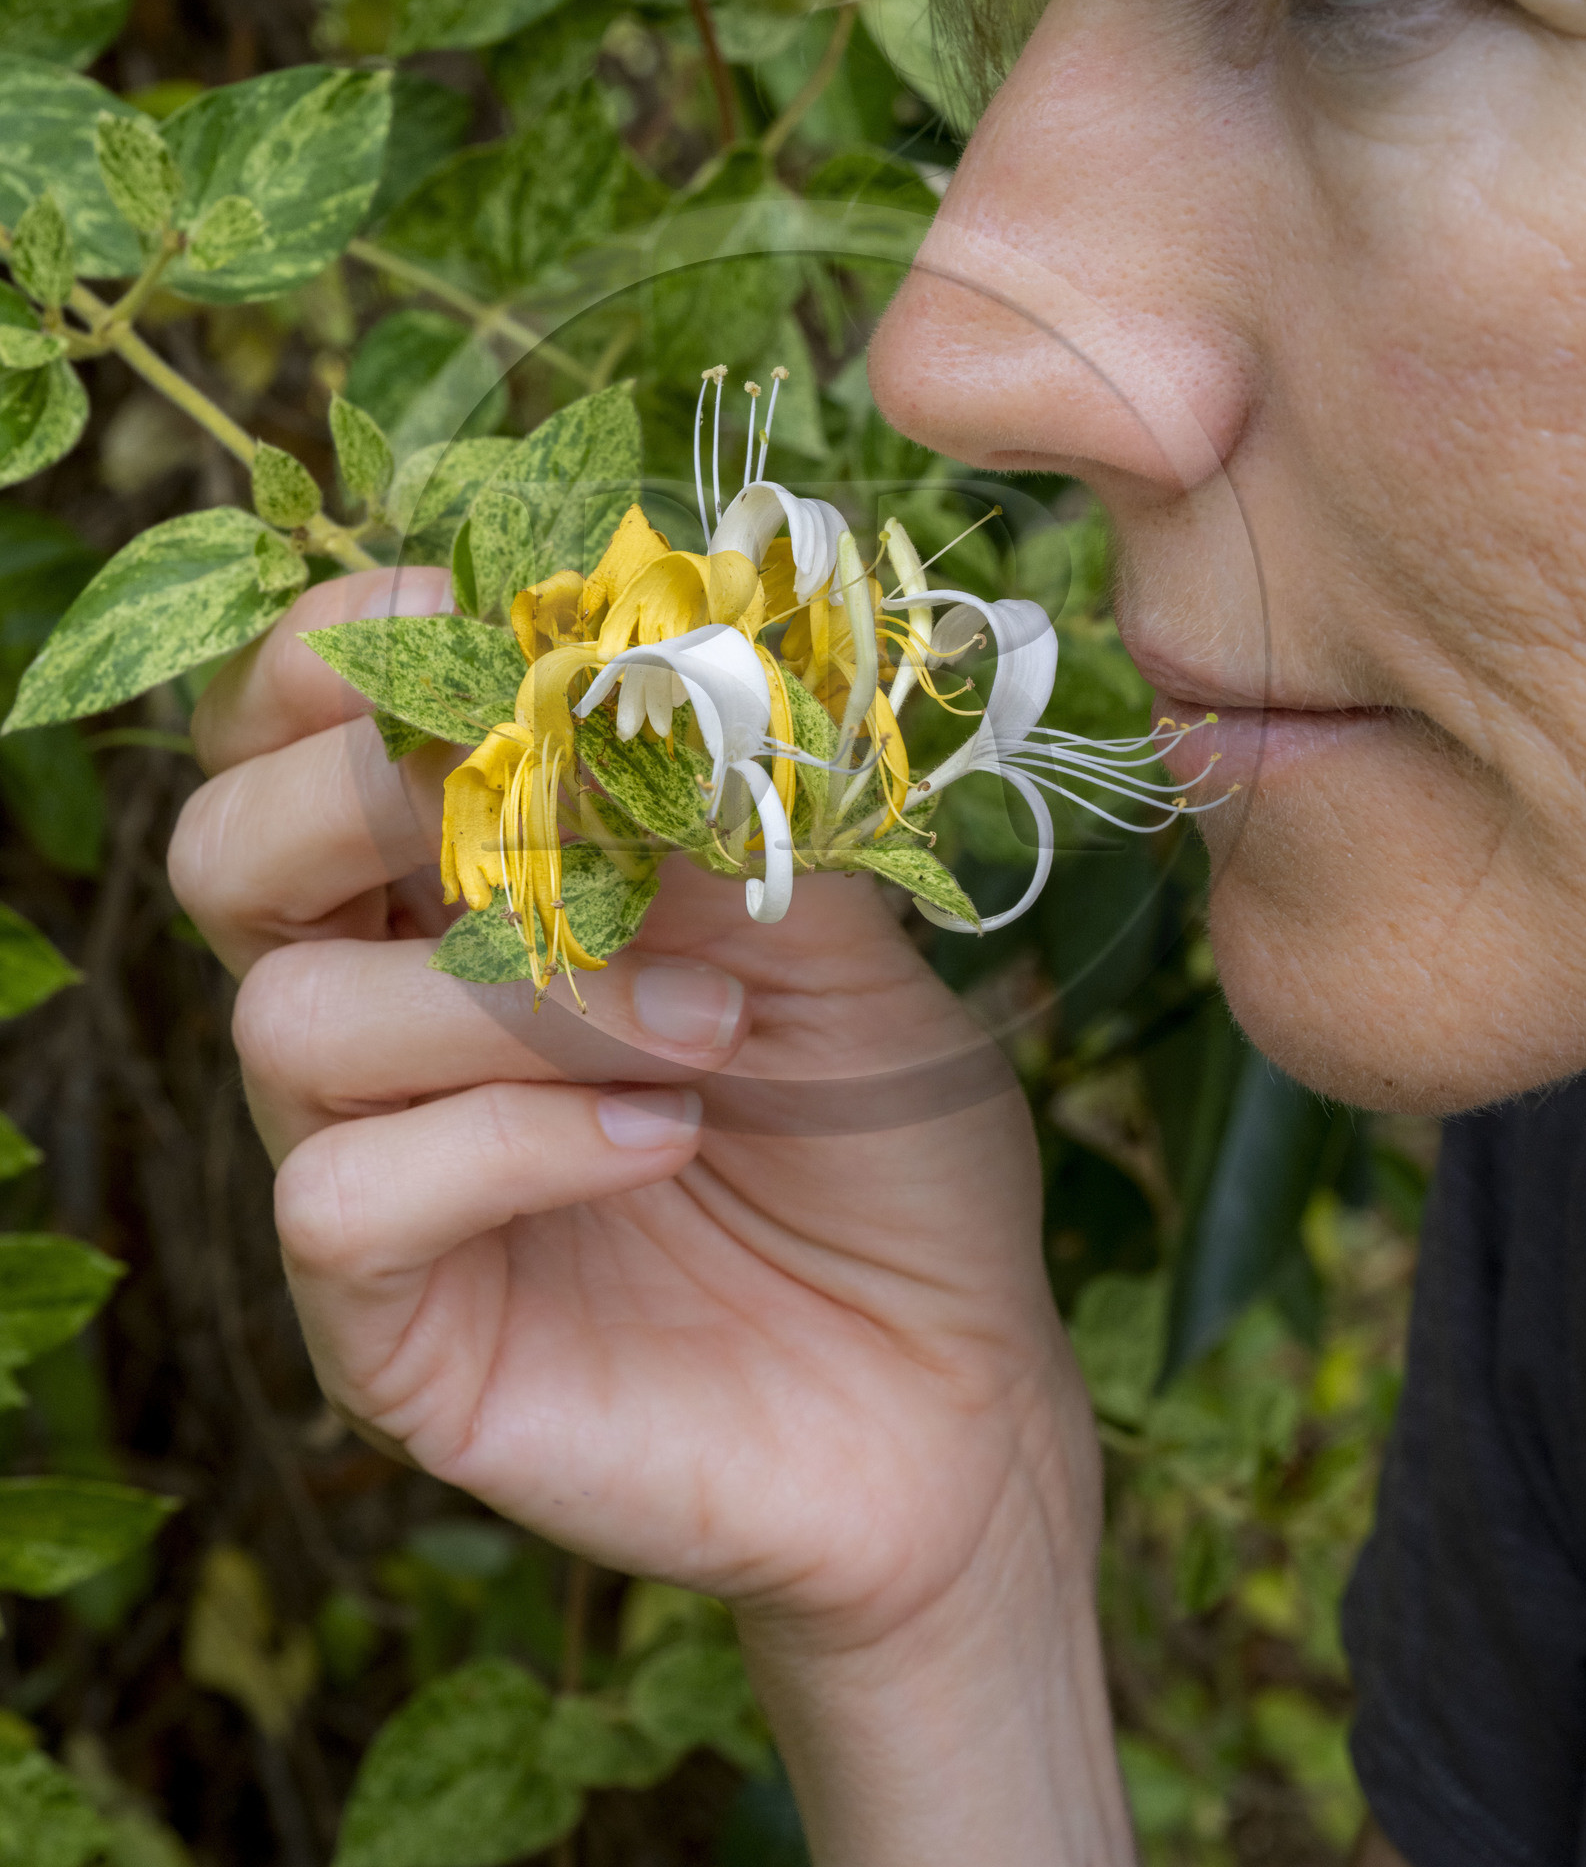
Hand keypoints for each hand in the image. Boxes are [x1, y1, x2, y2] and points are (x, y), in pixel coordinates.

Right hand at [170, 569, 1133, 1864]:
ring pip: (287, 1016)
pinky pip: (345, 1198)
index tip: (471, 613)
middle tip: (537, 798)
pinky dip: (511, 1142)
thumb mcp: (828, 925)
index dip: (342, 650)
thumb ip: (718, 798)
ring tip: (707, 1028)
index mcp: (463, 883)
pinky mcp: (385, 1325)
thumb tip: (624, 652)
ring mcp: (369, 1166)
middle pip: (226, 850)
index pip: (297, 729)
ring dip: (514, 991)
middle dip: (361, 791)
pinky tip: (658, 1142)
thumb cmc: (879, 1132)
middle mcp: (384, 1008)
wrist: (947, 1384)